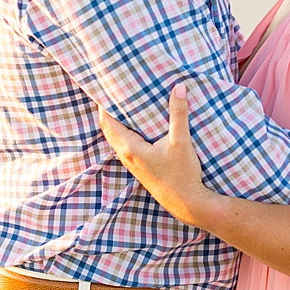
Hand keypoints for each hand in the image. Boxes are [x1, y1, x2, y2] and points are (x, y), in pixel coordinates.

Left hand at [98, 84, 215, 227]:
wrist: (185, 202)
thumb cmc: (181, 173)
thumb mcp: (181, 141)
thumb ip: (179, 114)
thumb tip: (179, 87)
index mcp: (130, 148)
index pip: (108, 123)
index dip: (104, 106)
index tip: (105, 89)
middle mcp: (126, 156)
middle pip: (109, 130)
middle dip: (108, 112)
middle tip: (113, 94)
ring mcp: (132, 164)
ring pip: (116, 139)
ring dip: (116, 124)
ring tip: (123, 108)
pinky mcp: (140, 169)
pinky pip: (124, 146)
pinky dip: (124, 134)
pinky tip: (137, 129)